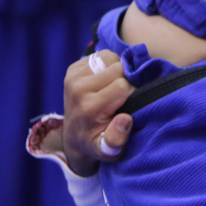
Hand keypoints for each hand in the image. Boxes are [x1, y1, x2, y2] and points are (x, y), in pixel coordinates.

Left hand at [62, 51, 133, 175]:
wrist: (74, 137)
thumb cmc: (97, 143)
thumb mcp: (109, 151)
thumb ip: (117, 138)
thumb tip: (125, 119)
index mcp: (90, 107)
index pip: (123, 85)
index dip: (133, 92)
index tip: (129, 104)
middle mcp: (78, 88)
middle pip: (118, 68)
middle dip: (127, 79)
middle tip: (123, 95)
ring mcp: (73, 76)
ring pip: (110, 58)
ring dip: (118, 69)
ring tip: (115, 85)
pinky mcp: (72, 69)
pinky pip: (100, 55)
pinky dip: (108, 64)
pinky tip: (106, 80)